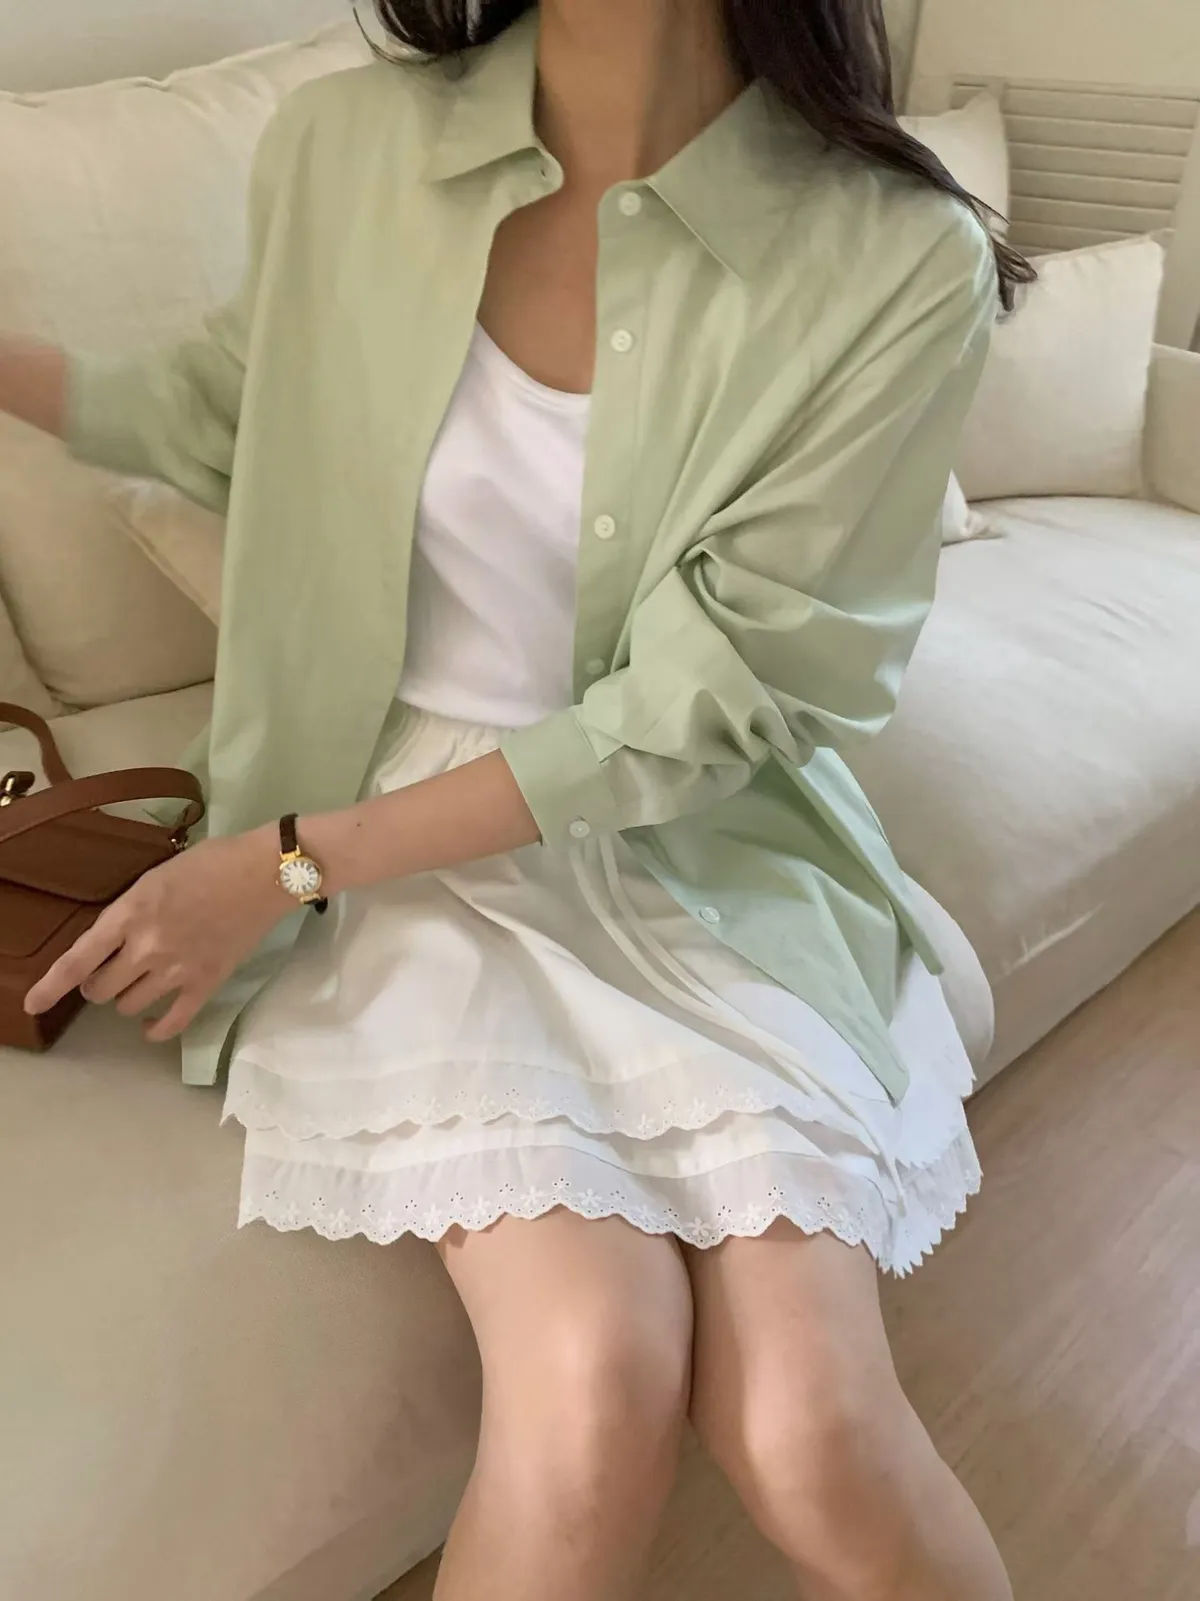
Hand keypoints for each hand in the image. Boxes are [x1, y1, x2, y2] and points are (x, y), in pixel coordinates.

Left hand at [24, 827, 288, 1042]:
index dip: (50, 986)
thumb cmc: (211, 863)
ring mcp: (177, 970)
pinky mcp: (206, 984)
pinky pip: (171, 1023)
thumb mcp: (154, 878)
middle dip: (99, 983)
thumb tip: (112, 942)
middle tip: (112, 971)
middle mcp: (148, 947)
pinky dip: (155, 1029)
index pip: (79, 959)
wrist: (264, 873)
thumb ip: (128, 912)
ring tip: (139, 985)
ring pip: (128, 1006)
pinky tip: (150, 1024)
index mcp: (131, 913)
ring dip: (126, 999)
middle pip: (100, 989)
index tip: (33, 1004)